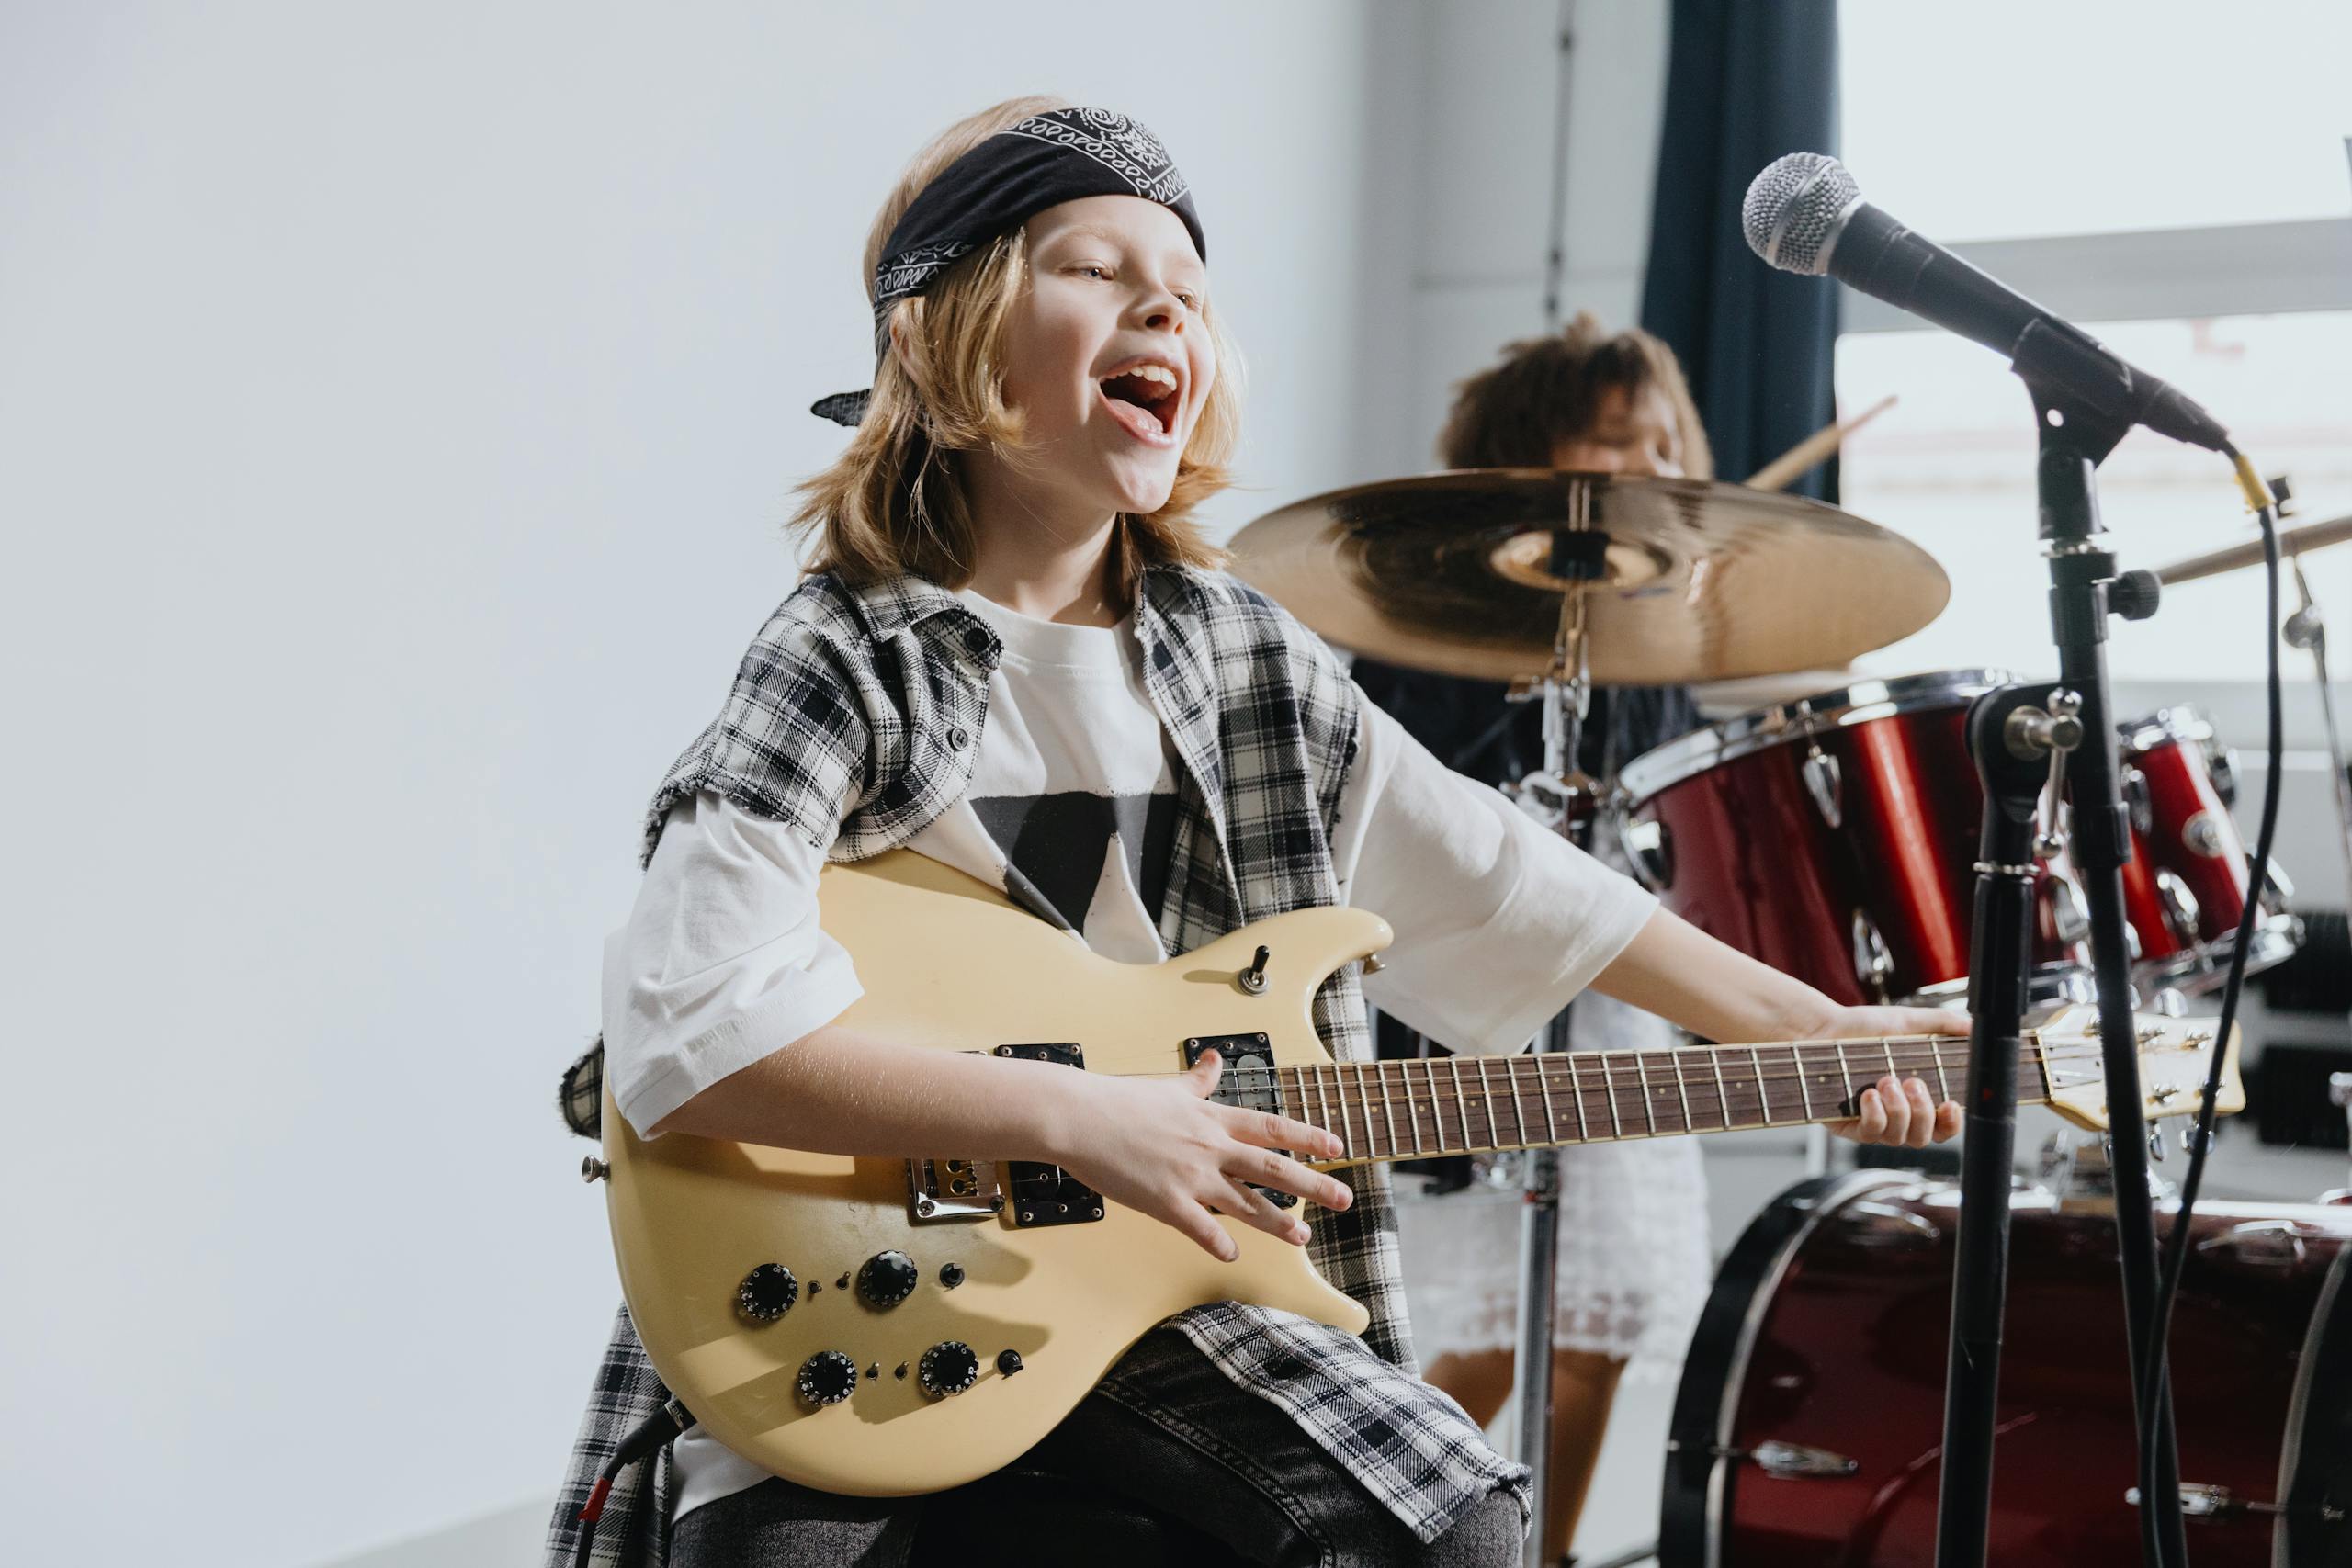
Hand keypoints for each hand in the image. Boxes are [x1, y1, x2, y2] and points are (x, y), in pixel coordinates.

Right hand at [1047, 1051, 1354, 1261]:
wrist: (1080, 1116)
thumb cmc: (1118, 1100)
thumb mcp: (1167, 1086)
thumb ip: (1198, 1080)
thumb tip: (1214, 1059)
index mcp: (1211, 1119)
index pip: (1271, 1127)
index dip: (1306, 1137)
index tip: (1336, 1145)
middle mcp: (1209, 1147)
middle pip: (1271, 1167)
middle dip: (1313, 1184)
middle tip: (1344, 1197)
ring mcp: (1190, 1176)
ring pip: (1245, 1203)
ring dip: (1277, 1221)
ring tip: (1303, 1236)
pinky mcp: (1166, 1201)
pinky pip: (1201, 1229)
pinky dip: (1218, 1243)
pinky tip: (1232, 1255)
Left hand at [1813, 1005, 1966, 1148]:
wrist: (1819, 1029)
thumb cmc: (1861, 1029)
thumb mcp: (1907, 1022)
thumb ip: (1943, 1024)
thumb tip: (1974, 1028)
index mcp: (1916, 1098)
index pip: (1944, 1126)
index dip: (1952, 1124)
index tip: (1951, 1104)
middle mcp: (1897, 1115)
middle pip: (1924, 1138)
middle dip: (1923, 1112)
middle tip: (1911, 1082)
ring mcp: (1873, 1123)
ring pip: (1899, 1138)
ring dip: (1899, 1111)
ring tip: (1886, 1080)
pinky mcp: (1848, 1126)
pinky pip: (1870, 1134)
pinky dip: (1875, 1116)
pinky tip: (1869, 1094)